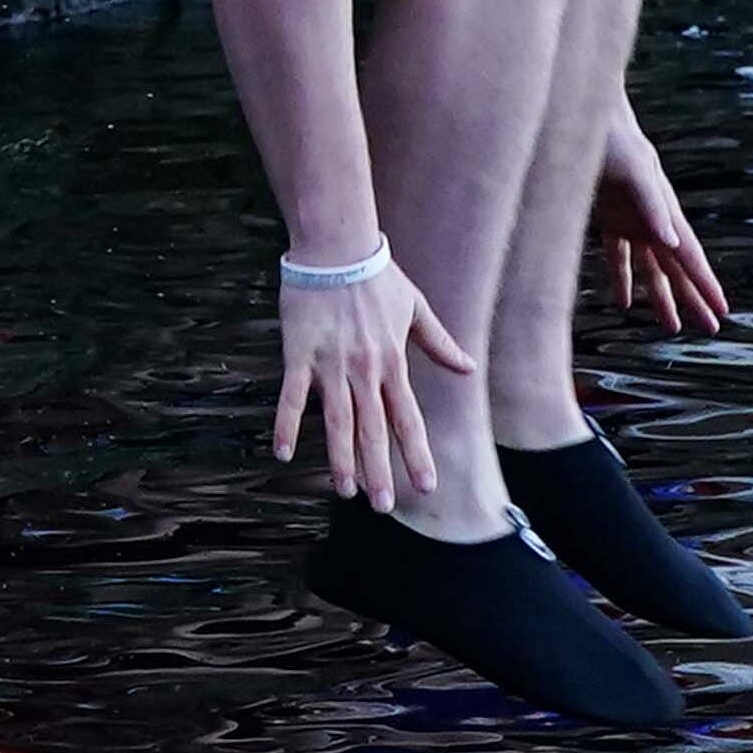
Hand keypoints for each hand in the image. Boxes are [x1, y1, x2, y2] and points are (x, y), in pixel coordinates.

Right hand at [274, 253, 476, 505]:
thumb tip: (468, 369)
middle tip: (384, 507)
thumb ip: (440, 344)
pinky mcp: (299, 354)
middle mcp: (365, 369)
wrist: (337, 246)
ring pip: (337, 420)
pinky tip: (284, 453)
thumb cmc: (377, 276)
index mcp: (392, 361)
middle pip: (373, 429)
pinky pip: (292, 396)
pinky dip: (288, 424)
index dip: (416, 453)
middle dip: (379, 470)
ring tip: (346, 492)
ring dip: (341, 459)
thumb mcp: (416, 308)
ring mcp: (331, 364)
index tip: (427, 485)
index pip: (408, 418)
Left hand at [595, 112, 729, 332]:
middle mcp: (654, 221)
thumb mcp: (634, 170)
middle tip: (710, 329)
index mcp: (667, 211)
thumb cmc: (615, 140)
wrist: (587, 119)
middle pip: (677, 270)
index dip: (706, 286)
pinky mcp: (610, 219)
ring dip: (660, 297)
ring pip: (651, 270)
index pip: (690, 257)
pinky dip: (621, 280)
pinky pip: (618, 258)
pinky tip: (624, 303)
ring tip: (672, 327)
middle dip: (693, 300)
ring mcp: (633, 222)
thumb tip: (671, 243)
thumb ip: (652, 206)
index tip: (722, 312)